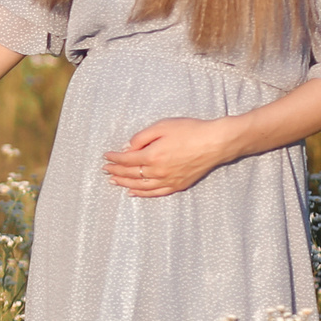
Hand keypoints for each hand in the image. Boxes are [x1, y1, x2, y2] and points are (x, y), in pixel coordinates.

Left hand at [103, 116, 235, 196]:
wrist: (215, 142)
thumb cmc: (190, 131)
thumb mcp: (162, 126)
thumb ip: (141, 138)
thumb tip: (128, 148)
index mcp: (152, 156)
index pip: (126, 159)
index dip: (114, 158)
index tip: (106, 156)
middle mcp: (158, 172)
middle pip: (131, 174)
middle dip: (116, 171)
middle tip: (105, 170)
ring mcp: (168, 181)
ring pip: (141, 186)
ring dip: (125, 184)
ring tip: (114, 181)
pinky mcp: (178, 185)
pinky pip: (155, 193)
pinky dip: (142, 194)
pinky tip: (133, 192)